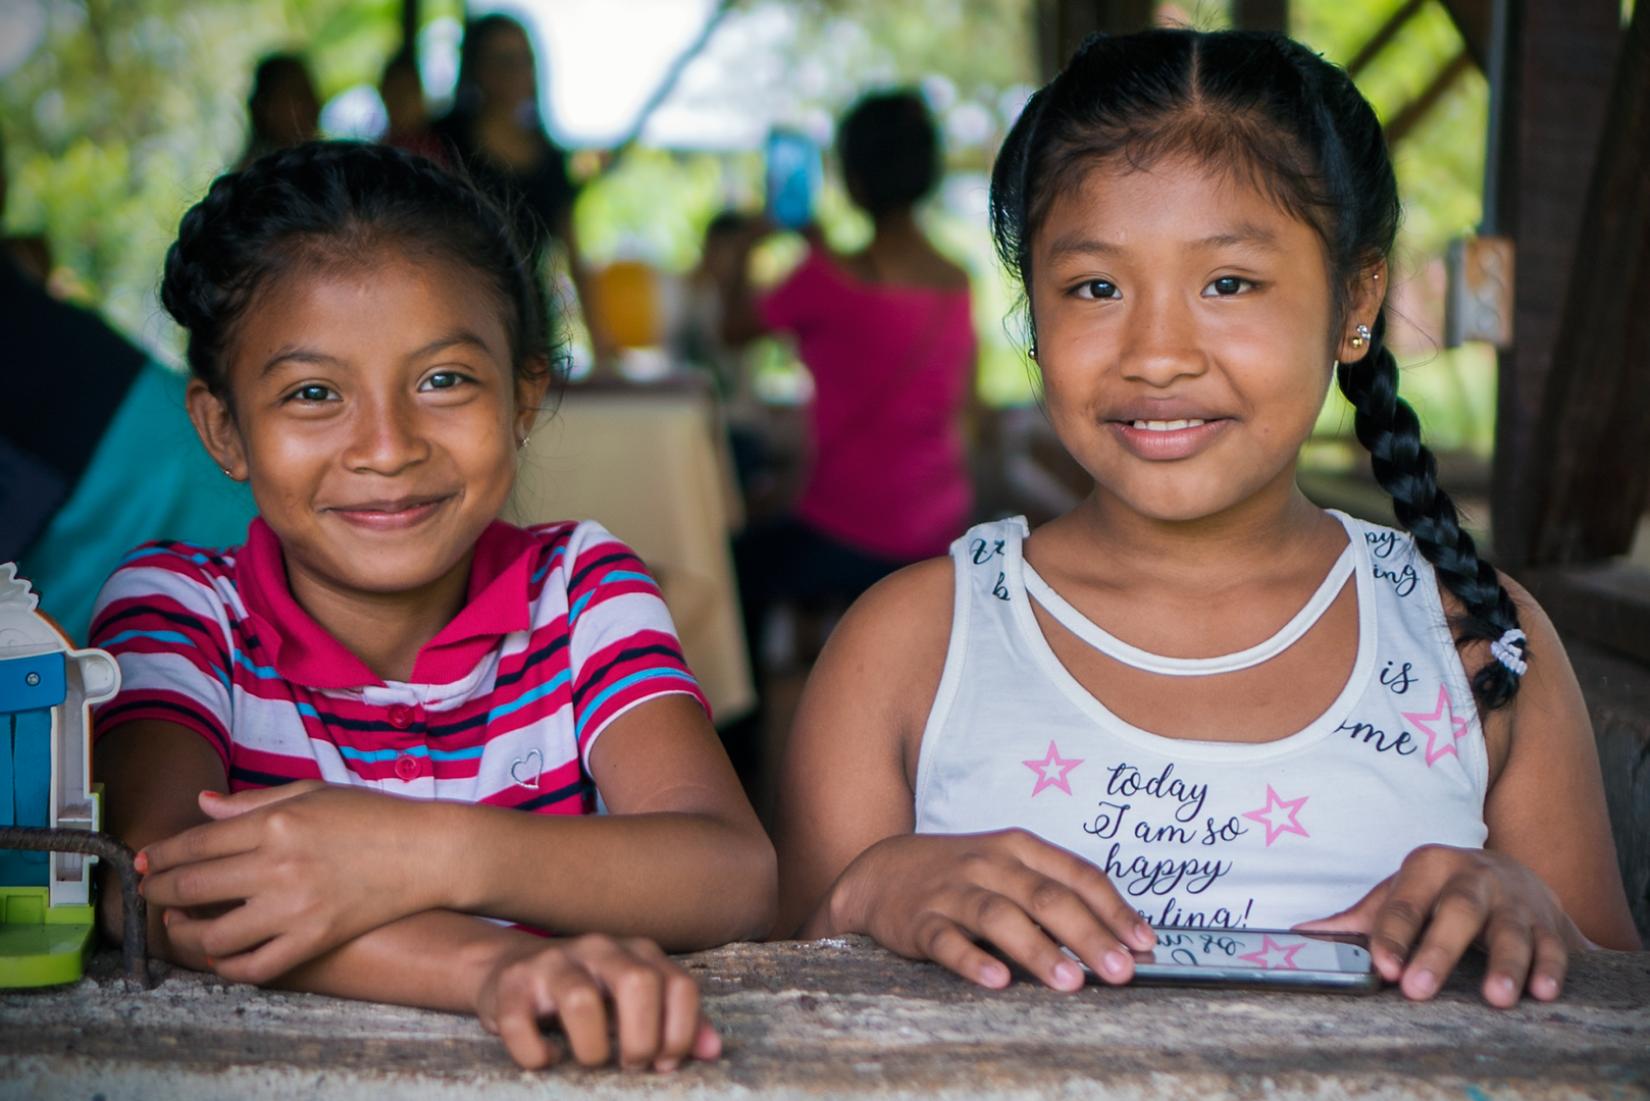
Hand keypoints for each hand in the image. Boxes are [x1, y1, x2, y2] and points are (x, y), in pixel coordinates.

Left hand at [138, 782, 437, 982]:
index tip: (146, 863)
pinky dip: (228, 966)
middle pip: (192, 886)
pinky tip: (221, 954)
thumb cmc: (374, 816)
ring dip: (185, 934)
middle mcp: (278, 865)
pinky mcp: (314, 939)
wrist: (427, 852)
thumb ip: (253, 801)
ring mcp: (295, 907)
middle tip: (152, 894)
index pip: (195, 843)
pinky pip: (256, 966)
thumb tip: (203, 805)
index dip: (160, 856)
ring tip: (179, 927)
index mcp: (276, 822)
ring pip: (214, 934)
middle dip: (159, 892)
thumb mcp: (313, 793)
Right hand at [476, 934, 720, 1070]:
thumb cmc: (588, 994)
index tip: (664, 1062)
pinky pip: (520, 1022)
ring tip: (590, 1062)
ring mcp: (552, 962)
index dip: (680, 1032)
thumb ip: (677, 1023)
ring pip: (581, 999)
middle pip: (638, 982)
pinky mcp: (510, 985)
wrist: (511, 970)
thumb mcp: (636, 1003)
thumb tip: (713, 1051)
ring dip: (591, 1049)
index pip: (680, 985)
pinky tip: (546, 1059)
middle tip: (631, 1064)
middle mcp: (599, 948)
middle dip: (642, 1038)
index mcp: (637, 953)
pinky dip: (536, 1053)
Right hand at [826, 829, 1154, 990]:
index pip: (1077, 874)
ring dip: (1039, 950)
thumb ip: (1055, 897)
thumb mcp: (1009, 870)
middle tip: (1121, 971)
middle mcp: (990, 864)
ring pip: (1001, 917)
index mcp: (1020, 848)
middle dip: (1089, 935)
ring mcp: (954, 891)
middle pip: (1047, 897)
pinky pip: (948, 940)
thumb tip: (1117, 942)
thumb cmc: (963, 876)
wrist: (881, 872)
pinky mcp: (920, 920)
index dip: (1114, 908)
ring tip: (1071, 983)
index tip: (1144, 943)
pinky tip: (997, 980)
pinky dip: (972, 960)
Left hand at [1296, 844, 1586, 1006]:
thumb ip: (1360, 917)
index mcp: (1427, 867)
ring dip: (1505, 964)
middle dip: (1437, 951)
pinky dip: (1550, 969)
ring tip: (1496, 998)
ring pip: (1510, 930)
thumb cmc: (1440, 892)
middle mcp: (1472, 878)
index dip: (1391, 935)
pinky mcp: (1548, 923)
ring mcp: (1513, 900)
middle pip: (1456, 912)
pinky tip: (1543, 993)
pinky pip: (1552, 946)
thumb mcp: (1401, 893)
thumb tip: (1300, 935)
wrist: (1512, 875)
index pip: (1404, 903)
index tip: (1382, 967)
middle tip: (1418, 990)